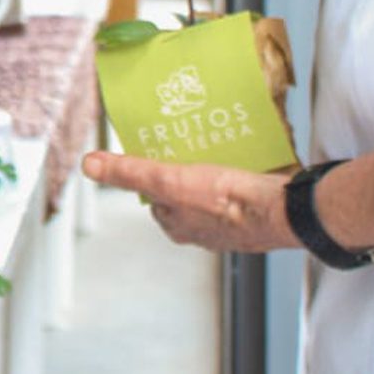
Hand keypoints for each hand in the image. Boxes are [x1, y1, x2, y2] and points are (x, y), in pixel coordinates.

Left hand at [82, 150, 293, 253]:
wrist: (283, 211)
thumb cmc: (226, 202)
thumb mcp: (166, 181)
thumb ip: (128, 173)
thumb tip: (90, 165)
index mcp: (179, 226)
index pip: (156, 195)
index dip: (156, 172)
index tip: (162, 152)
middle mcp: (203, 229)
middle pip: (185, 191)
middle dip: (188, 169)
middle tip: (193, 144)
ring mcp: (233, 223)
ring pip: (216, 190)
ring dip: (217, 170)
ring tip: (220, 145)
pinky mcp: (259, 212)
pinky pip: (245, 190)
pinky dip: (244, 174)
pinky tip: (249, 157)